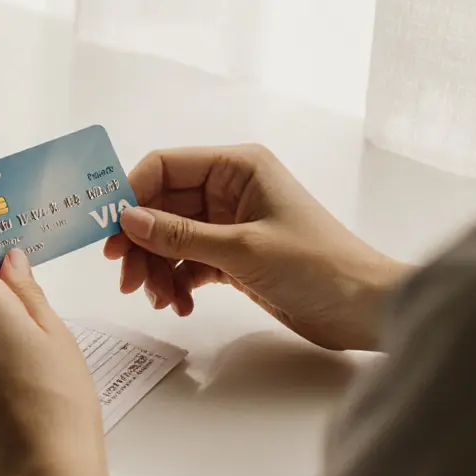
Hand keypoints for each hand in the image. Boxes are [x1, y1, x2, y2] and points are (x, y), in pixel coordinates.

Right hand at [105, 144, 409, 351]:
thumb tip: (126, 220)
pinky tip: (180, 306)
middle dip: (141, 243)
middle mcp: (230, 188)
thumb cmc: (318, 265)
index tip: (110, 232)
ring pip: (170, 238)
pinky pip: (188, 263)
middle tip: (126, 280)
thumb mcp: (242, 249)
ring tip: (161, 301)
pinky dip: (177, 283)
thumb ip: (179, 235)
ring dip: (157, 269)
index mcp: (237, 166)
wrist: (365, 309)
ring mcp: (230, 223)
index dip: (131, 195)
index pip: (164, 166)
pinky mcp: (233, 256)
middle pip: (161, 206)